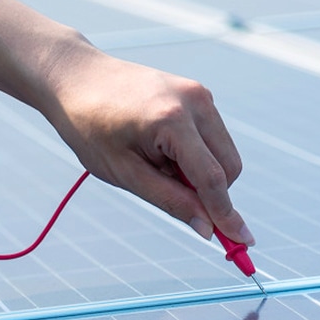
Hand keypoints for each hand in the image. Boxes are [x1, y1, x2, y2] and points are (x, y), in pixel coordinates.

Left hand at [45, 48, 251, 244]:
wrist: (75, 78)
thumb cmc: (90, 126)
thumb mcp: (124, 172)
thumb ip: (170, 200)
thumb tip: (207, 228)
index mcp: (172, 120)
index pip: (212, 178)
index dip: (226, 214)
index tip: (243, 242)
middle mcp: (194, 101)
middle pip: (228, 166)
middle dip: (210, 192)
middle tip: (170, 194)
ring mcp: (199, 93)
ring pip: (223, 152)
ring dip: (201, 172)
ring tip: (155, 163)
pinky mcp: (197, 93)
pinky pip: (211, 136)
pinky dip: (195, 154)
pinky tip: (160, 148)